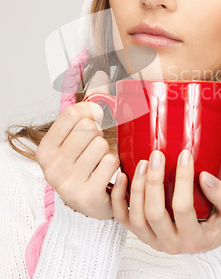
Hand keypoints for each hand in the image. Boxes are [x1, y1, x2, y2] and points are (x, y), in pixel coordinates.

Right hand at [35, 71, 119, 218]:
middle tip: (97, 149)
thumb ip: (90, 104)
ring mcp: (66, 183)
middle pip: (88, 128)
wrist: (93, 205)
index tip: (96, 121)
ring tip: (102, 164)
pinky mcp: (86, 195)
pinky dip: (116, 167)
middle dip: (99, 135)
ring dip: (108, 152)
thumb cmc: (87, 165)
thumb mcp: (80, 136)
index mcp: (45, 150)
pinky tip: (109, 176)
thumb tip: (99, 72)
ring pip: (101, 145)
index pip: (73, 113)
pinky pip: (112, 162)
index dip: (91, 113)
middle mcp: (51, 167)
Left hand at [111, 149, 220, 253]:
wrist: (205, 245)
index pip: (183, 208)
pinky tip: (122, 177)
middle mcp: (170, 243)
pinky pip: (122, 218)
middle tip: (157, 155)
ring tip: (143, 162)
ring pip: (136, 217)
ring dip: (137, 187)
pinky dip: (118, 198)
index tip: (185, 155)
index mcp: (193, 239)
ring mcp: (152, 240)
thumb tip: (204, 176)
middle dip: (154, 181)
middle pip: (154, 213)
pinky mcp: (140, 234)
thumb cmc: (219, 225)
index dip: (183, 180)